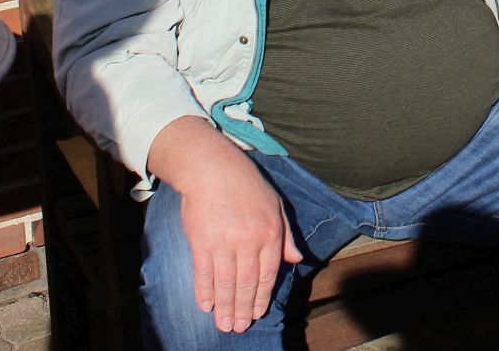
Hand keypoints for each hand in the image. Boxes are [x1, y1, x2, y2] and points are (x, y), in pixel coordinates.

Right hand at [146, 117, 301, 333]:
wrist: (213, 169)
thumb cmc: (247, 187)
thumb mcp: (276, 206)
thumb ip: (286, 235)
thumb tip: (297, 259)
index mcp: (270, 232)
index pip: (268, 273)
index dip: (262, 297)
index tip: (257, 314)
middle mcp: (249, 240)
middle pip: (246, 283)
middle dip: (243, 309)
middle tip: (239, 328)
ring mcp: (224, 242)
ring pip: (226, 283)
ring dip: (225, 307)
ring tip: (224, 324)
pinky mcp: (201, 242)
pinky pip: (203, 274)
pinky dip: (204, 292)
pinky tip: (206, 306)